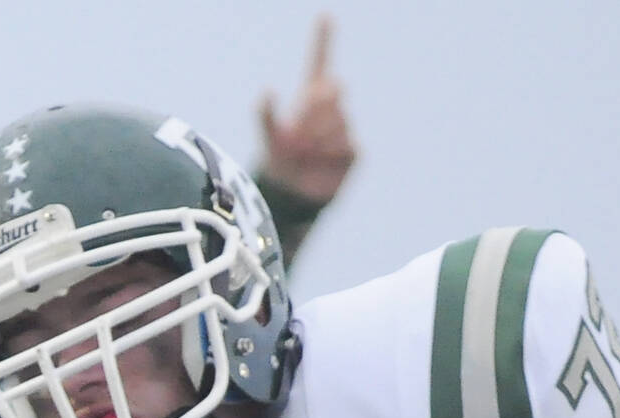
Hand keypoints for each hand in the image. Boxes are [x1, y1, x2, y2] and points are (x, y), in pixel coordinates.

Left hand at [256, 17, 356, 208]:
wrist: (291, 198)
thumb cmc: (279, 165)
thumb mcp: (269, 140)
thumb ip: (267, 116)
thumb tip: (266, 90)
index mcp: (310, 99)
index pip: (319, 63)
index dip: (323, 40)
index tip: (324, 15)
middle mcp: (330, 110)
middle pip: (333, 90)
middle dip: (315, 108)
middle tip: (299, 129)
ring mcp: (343, 128)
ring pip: (339, 119)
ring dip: (319, 135)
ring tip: (304, 151)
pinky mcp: (353, 151)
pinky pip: (347, 142)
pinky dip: (331, 150)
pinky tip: (320, 158)